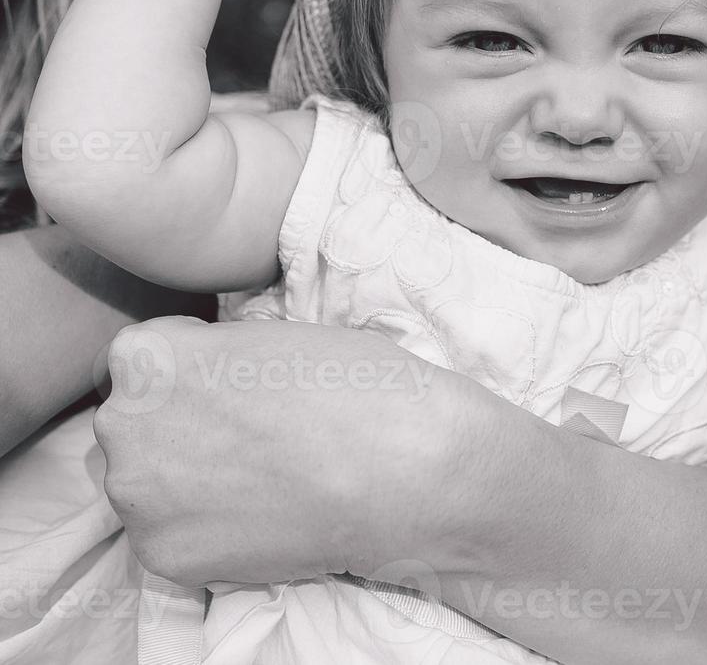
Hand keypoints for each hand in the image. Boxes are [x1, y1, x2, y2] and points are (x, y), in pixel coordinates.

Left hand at [92, 316, 459, 586]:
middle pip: (134, 424)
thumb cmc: (355, 387)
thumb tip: (212, 382)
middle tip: (248, 438)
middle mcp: (123, 425)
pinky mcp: (163, 554)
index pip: (141, 359)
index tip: (233, 388)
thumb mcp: (276, 337)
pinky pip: (174, 536)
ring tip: (260, 481)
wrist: (398, 469)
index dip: (192, 372)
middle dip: (178, 429)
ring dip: (187, 482)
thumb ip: (219, 357)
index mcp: (147, 357)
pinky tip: (261, 515)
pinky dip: (208, 530)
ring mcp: (138, 496)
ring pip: (147, 484)